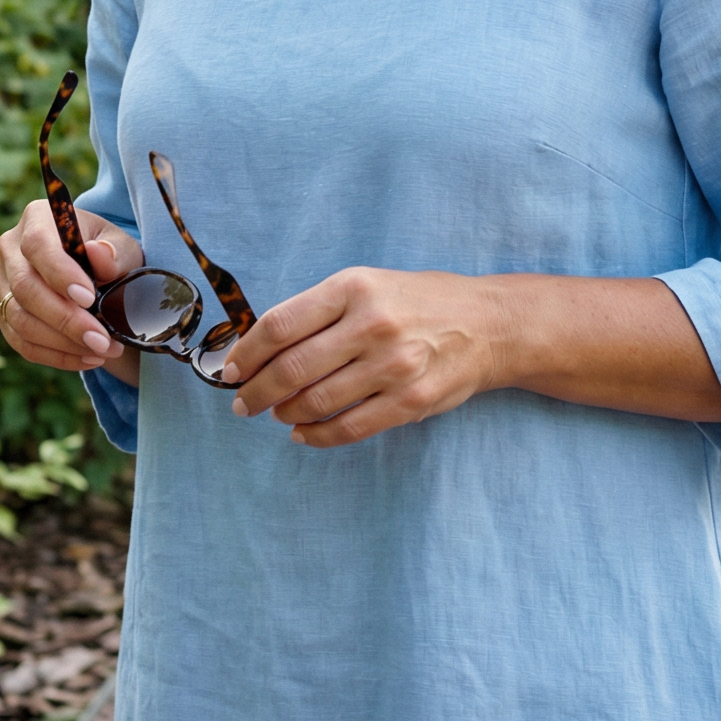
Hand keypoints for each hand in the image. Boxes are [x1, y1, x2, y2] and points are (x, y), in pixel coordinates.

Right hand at [0, 201, 143, 386]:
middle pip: (25, 287)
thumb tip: (98, 253)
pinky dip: (55, 355)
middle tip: (102, 338)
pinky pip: (21, 342)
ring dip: (62, 342)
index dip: (60, 273)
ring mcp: (1, 283)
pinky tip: (87, 358)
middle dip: (65, 318)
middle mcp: (10, 248)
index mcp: (36, 219)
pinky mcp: (3, 314)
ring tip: (102, 349)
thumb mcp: (123, 247)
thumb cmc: (110, 255)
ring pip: (19, 319)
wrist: (97, 274)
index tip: (88, 298)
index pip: (37, 245)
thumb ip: (115, 252)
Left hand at [221, 267, 503, 446]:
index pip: (280, 324)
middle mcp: (373, 324)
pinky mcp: (409, 401)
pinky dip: (315, 436)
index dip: (246, 353)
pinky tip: (302, 432)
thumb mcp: (370, 284)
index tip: (231, 370)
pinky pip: (348, 428)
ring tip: (277, 413)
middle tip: (242, 403)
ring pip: (315, 401)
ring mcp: (394, 365)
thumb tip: (258, 348)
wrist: (489, 324)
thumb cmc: (420, 302)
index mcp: (355, 288)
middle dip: (256, 392)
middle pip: (292, 368)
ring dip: (284, 413)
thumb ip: (319, 310)